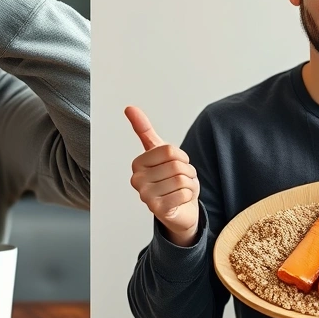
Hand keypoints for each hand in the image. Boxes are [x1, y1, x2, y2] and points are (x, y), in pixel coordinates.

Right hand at [125, 106, 200, 246]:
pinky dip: (189, 196)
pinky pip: (183, 193)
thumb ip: (144, 129)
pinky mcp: (157, 210)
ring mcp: (145, 196)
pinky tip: (180, 200)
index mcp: (137, 163)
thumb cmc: (170, 179)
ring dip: (189, 184)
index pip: (169, 150)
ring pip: (181, 180)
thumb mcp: (159, 152)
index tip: (176, 165)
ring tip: (181, 190)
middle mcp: (137, 180)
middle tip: (180, 180)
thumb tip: (129, 107)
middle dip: (187, 172)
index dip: (182, 157)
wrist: (180, 208)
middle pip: (176, 165)